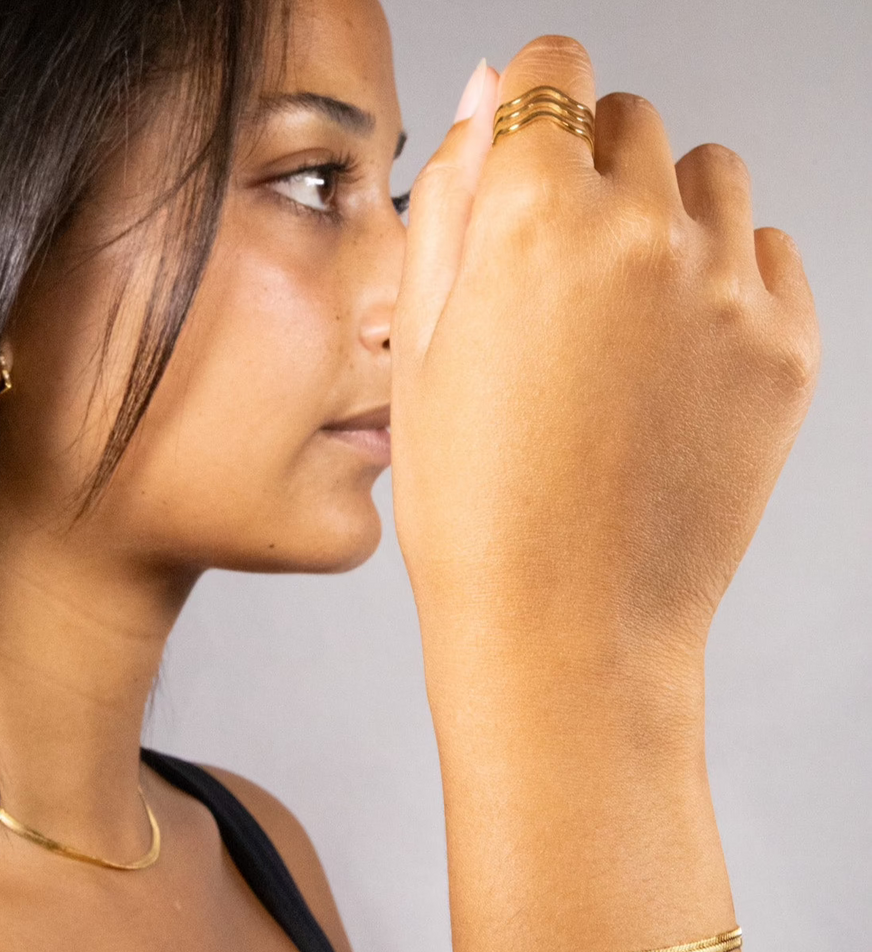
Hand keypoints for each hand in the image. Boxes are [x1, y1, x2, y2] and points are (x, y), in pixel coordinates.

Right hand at [391, 37, 820, 671]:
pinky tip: (673, 354)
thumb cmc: (472, 504)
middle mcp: (641, 233)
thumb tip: (489, 94)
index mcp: (531, 222)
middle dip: (590, 167)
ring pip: (709, 178)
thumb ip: (453, 201)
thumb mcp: (418, 348)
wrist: (564, 625)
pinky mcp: (787, 349)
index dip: (531, 106)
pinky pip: (769, 253)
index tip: (529, 151)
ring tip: (618, 313)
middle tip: (558, 268)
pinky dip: (724, 277)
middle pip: (631, 122)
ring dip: (662, 213)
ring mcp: (727, 290)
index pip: (554, 72)